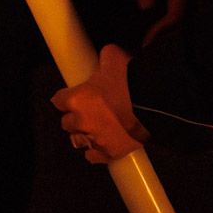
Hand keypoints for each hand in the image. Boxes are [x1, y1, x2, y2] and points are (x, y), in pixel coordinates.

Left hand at [52, 44, 146, 163]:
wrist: (154, 106)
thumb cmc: (130, 80)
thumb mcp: (114, 58)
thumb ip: (103, 58)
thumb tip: (105, 56)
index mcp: (76, 99)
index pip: (58, 100)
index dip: (66, 98)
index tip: (72, 97)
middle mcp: (80, 122)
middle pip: (66, 123)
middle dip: (75, 117)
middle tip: (88, 112)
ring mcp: (93, 139)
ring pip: (77, 140)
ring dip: (83, 134)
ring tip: (95, 129)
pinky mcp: (108, 153)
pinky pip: (92, 156)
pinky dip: (95, 151)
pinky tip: (101, 144)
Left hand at [135, 0, 189, 46]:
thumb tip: (146, 7)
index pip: (176, 15)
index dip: (163, 30)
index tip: (148, 41)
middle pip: (181, 22)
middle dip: (165, 37)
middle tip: (147, 49)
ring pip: (182, 19)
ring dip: (167, 32)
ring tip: (150, 44)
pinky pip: (178, 13)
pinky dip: (168, 23)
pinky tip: (155, 30)